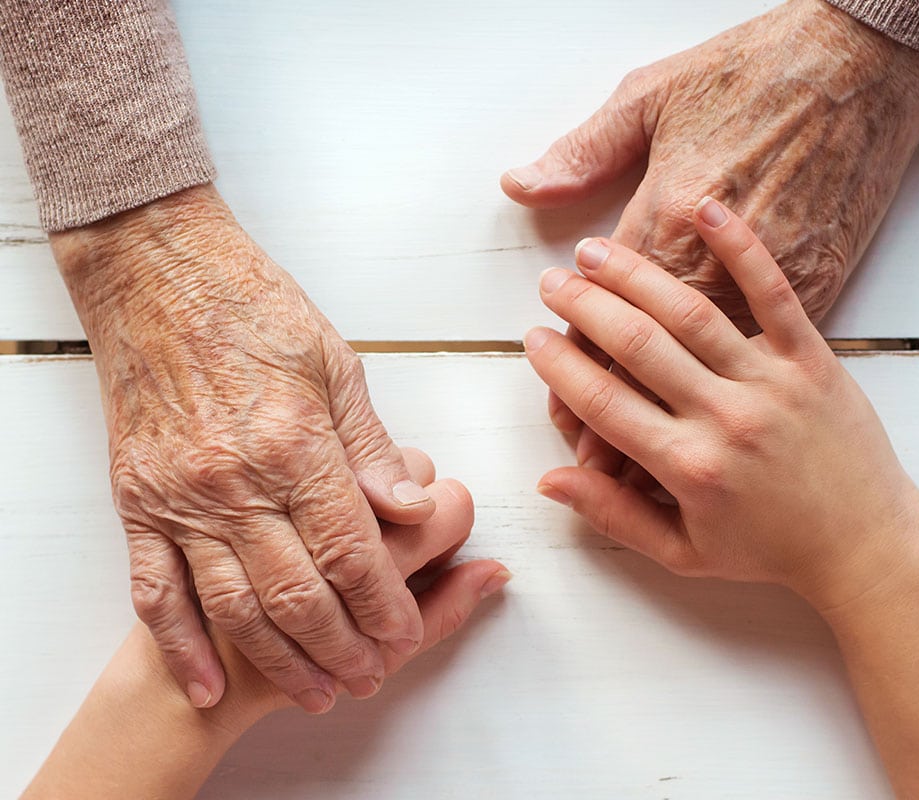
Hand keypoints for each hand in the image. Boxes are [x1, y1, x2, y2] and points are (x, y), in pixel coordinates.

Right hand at [50, 185, 439, 712]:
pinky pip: (155, 589)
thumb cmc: (252, 309)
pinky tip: (208, 683)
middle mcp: (233, 481)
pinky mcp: (137, 501)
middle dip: (341, 646)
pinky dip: (182, 645)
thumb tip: (415, 510)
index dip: (382, 603)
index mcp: (293, 443)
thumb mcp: (336, 365)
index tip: (405, 633)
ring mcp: (178, 497)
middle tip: (370, 676)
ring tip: (316, 693)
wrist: (157, 276)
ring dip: (278, 660)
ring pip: (233, 606)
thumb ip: (373, 448)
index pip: (350, 549)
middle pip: (296, 593)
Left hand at [503, 0, 918, 467]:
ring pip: (687, 380)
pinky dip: (718, 403)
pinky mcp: (815, 308)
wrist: (864, 66)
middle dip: (592, 397)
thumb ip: (585, 149)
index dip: (571, 357)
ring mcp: (765, 299)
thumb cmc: (754, 73)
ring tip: (608, 448)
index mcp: (665, 221)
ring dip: (645, 417)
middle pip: (633, 357)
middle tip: (566, 428)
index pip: (601, 313)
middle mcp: (710, 274)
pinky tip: (696, 424)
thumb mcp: (653, 93)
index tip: (549, 384)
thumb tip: (520, 185)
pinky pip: (751, 375)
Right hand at [523, 198, 918, 609]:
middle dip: (584, 307)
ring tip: (593, 251)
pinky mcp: (812, 359)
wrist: (865, 546)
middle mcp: (725, 417)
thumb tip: (549, 481)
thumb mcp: (682, 552)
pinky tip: (705, 208)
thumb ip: (613, 515)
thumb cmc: (768, 550)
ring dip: (634, 275)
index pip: (603, 402)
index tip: (536, 338)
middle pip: (636, 345)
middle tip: (552, 282)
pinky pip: (774, 294)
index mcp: (688, 467)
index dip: (561, 365)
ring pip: (690, 314)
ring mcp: (771, 381)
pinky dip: (741, 248)